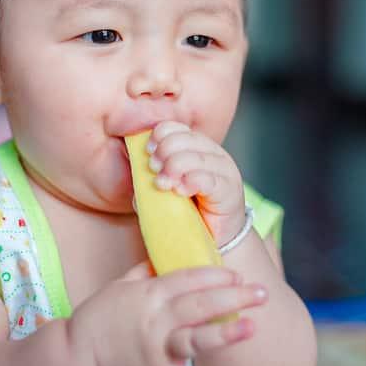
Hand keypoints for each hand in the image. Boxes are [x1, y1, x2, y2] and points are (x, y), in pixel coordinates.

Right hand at [68, 261, 267, 365]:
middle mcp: (156, 319)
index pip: (188, 279)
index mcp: (149, 293)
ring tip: (252, 327)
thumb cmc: (97, 318)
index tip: (238, 276)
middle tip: (262, 293)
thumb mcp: (119, 286)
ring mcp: (156, 348)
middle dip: (233, 297)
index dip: (215, 276)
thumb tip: (162, 254)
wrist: (76, 357)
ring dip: (225, 334)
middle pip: (199, 304)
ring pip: (195, 339)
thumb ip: (144, 271)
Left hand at [147, 121, 246, 244]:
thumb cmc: (188, 211)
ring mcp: (224, 169)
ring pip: (194, 157)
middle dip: (163, 153)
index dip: (158, 137)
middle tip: (155, 171)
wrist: (214, 237)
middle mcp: (212, 152)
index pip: (175, 128)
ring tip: (164, 184)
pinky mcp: (229, 189)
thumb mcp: (165, 191)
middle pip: (182, 139)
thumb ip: (150, 180)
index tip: (148, 153)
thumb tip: (136, 176)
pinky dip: (190, 182)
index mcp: (195, 146)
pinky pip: (207, 179)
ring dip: (173, 168)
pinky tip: (180, 191)